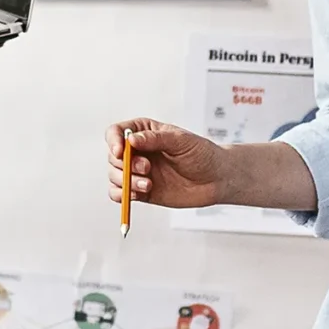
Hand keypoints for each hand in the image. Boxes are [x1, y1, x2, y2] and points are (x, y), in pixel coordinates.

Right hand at [105, 118, 227, 209]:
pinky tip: (140, 193)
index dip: (113, 141)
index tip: (120, 151)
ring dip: (126, 182)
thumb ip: (155, 139)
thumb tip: (131, 140)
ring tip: (148, 184)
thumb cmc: (202, 154)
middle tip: (146, 168)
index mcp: (144, 133)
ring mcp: (138, 172)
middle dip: (125, 165)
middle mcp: (138, 152)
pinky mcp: (141, 190)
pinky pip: (120, 194)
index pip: (116, 133)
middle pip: (113, 157)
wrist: (216, 179)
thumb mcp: (180, 140)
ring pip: (114, 176)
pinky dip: (123, 196)